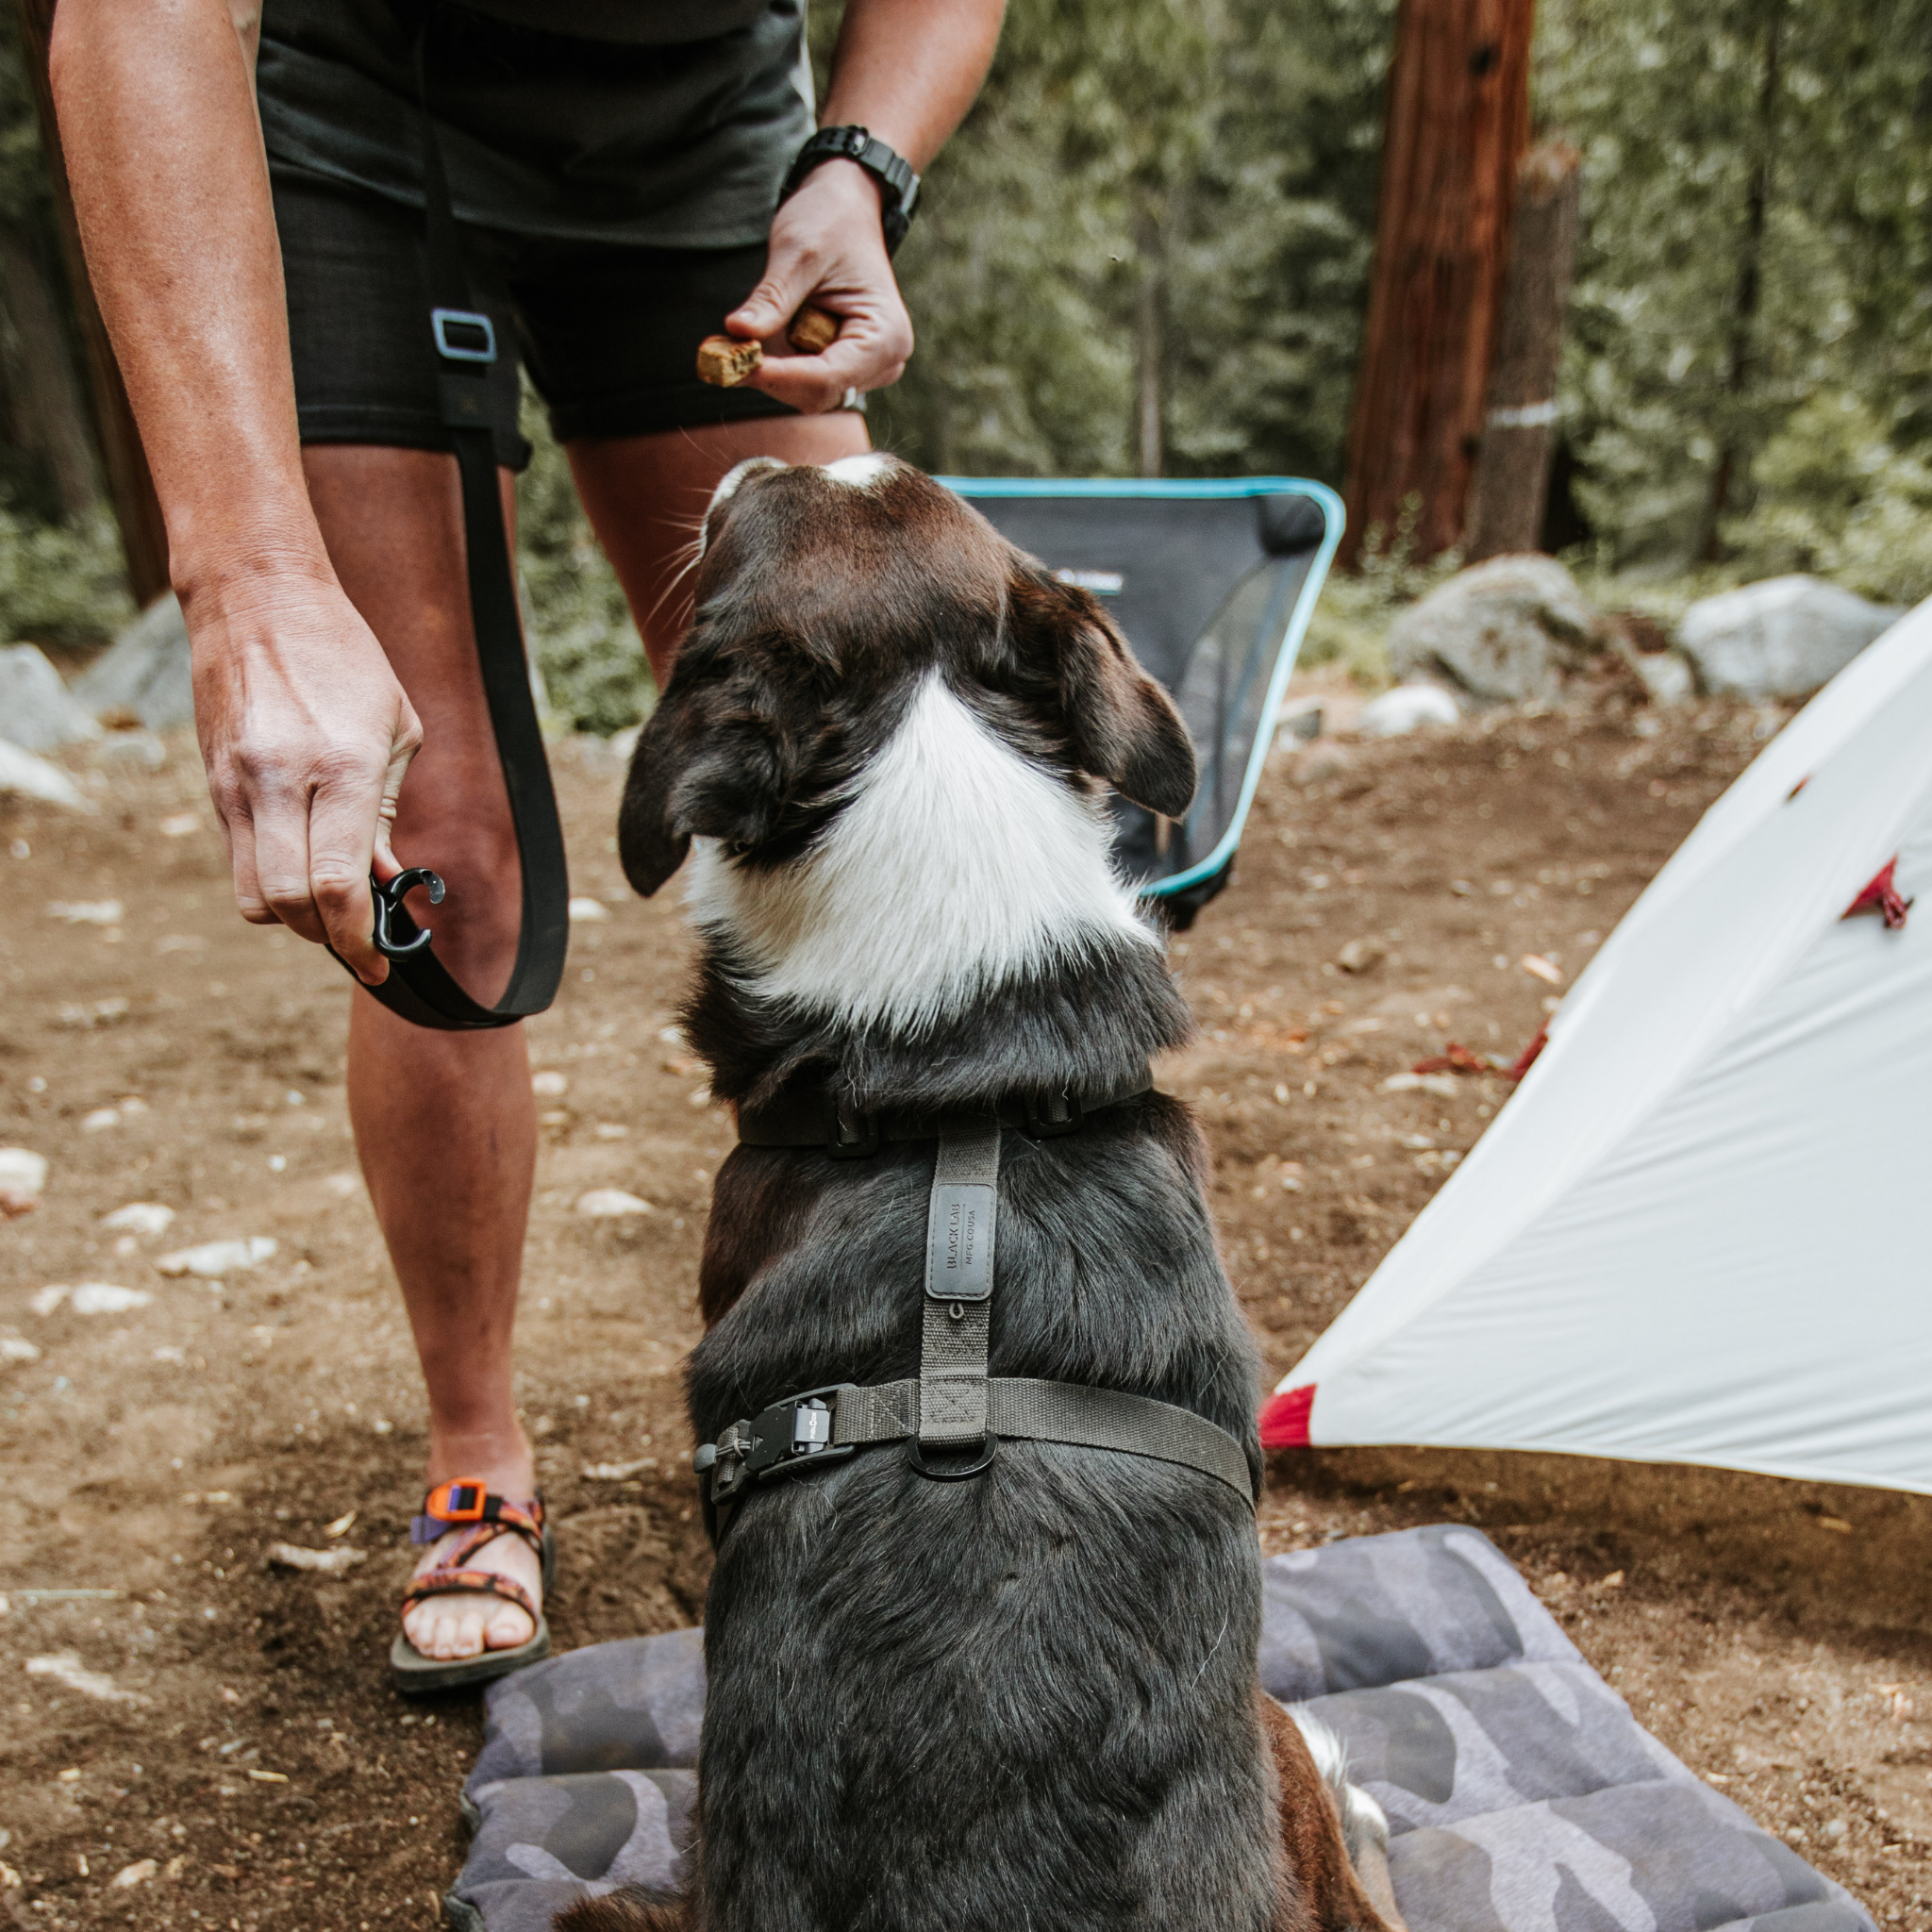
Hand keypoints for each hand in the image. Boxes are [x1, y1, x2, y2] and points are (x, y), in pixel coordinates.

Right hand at [185, 569, 421, 984]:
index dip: (359, 939)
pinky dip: (270, 883)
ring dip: (294, 920)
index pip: (337, 884)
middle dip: (328, 939)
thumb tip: (386, 882)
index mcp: (342, 766)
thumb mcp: (396, 728)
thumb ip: (389, 811)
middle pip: (290, 905)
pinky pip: (238, 862)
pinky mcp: (213, 785)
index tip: (379, 962)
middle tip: (359, 941)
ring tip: (331, 907)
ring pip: (254, 895)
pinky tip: (301, 868)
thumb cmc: (345, 657)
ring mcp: (238, 785)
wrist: (257, 599)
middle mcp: (281, 781)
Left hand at [725, 161, 913, 412]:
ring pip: (807, 393)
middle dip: (771, 374)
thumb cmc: (830, 222)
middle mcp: (884, 361)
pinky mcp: (845, 366)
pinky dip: (776, 365)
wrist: (846, 210)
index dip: (779, 375)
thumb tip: (737, 332)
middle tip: (725, 347)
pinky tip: (760, 338)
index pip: (828, 376)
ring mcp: (866, 368)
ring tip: (746, 332)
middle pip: (817, 393)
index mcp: (885, 335)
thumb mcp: (798, 252)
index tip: (732, 363)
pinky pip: (804, 381)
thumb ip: (772, 299)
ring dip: (771, 369)